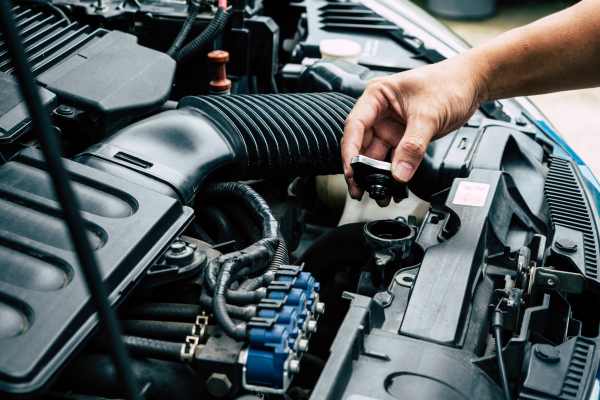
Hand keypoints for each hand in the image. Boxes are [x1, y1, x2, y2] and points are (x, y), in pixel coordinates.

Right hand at [341, 55, 487, 198]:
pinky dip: (392, 173)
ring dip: (376, 175)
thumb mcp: (429, 114)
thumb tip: (399, 172)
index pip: (355, 125)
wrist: (472, 84)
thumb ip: (413, 146)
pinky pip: (394, 159)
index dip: (350, 150)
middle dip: (360, 169)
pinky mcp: (403, 138)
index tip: (351, 170)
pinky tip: (392, 187)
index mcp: (378, 96)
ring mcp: (391, 126)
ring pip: (377, 155)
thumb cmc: (449, 82)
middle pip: (362, 144)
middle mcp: (380, 112)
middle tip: (359, 189)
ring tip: (377, 193)